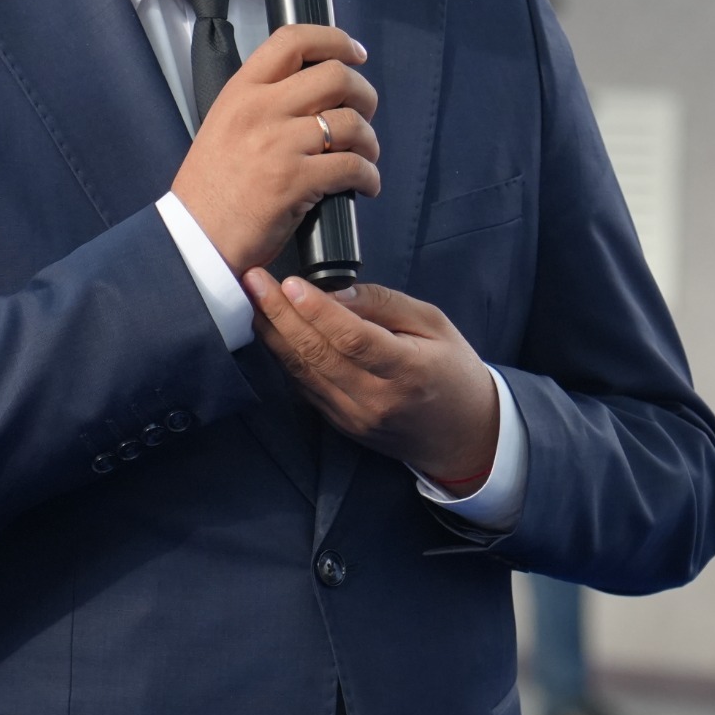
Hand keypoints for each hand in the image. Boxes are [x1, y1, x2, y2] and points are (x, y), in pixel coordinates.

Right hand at [172, 24, 379, 273]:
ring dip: (370, 140)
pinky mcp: (296, 180)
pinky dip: (369, 175)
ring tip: (365, 155)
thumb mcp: (225, 125)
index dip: (335, 40)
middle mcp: (261, 109)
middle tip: (364, 113)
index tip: (354, 53)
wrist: (197, 237)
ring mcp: (279, 143)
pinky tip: (366, 184)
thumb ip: (263, 103)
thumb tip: (316, 95)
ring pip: (350, 121)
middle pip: (335, 76)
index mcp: (241, 91)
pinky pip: (352, 166)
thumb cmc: (212, 187)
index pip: (293, 40)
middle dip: (364, 94)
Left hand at [245, 276, 498, 486]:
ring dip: (273, 333)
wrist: (461, 435)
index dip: (318, 311)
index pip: (354, 339)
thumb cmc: (452, 371)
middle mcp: (376, 399)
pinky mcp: (340, 423)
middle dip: (279, 313)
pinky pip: (304, 387)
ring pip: (302, 372)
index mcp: (408, 371)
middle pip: (317, 354)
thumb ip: (384, 304)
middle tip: (254, 279)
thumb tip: (334, 291)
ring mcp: (354, 416)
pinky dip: (284, 356)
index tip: (289, 282)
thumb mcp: (433, 324)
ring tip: (253, 298)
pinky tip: (270, 329)